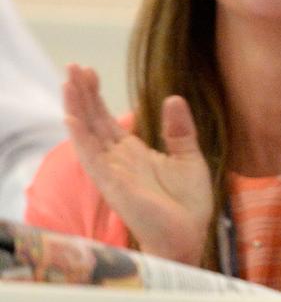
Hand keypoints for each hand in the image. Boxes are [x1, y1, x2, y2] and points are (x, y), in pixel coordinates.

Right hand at [62, 64, 212, 264]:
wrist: (190, 235)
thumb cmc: (188, 203)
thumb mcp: (189, 157)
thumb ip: (179, 130)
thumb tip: (173, 97)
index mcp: (133, 153)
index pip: (106, 120)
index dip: (95, 96)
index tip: (88, 71)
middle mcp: (117, 160)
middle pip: (92, 121)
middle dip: (82, 94)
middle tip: (73, 66)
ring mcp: (113, 172)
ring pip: (88, 135)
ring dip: (77, 109)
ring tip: (68, 82)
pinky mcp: (114, 186)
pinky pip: (93, 160)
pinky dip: (82, 139)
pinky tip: (72, 119)